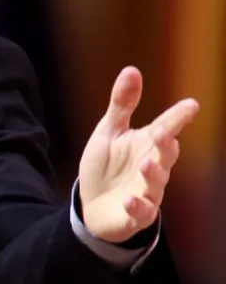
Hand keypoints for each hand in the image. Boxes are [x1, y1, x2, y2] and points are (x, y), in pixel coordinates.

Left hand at [78, 66, 198, 242]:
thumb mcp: (109, 132)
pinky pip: (141, 212)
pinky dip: (137, 207)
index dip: (178, 118)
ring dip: (153, 174)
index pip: (166, 128)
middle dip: (166, 145)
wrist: (93, 205)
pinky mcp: (135, 214)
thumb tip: (132, 69)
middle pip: (166, 156)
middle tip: (163, 133)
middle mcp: (152, 167)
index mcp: (147, 144)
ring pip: (156, 184)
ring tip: (146, 163)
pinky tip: (129, 199)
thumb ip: (121, 104)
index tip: (191, 105)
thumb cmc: (106, 165)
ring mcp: (146, 192)